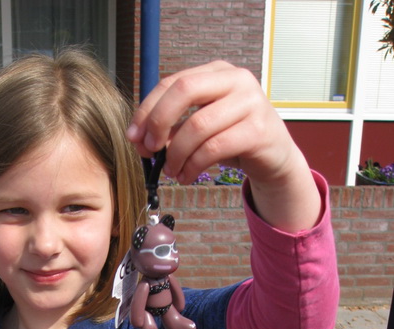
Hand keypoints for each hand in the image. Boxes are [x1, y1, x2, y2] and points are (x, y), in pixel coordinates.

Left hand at [126, 61, 320, 231]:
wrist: (274, 157)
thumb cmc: (232, 139)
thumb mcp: (201, 127)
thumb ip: (172, 127)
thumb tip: (138, 139)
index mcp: (217, 72)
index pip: (173, 82)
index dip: (148, 109)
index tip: (134, 137)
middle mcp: (235, 80)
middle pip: (184, 91)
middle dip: (158, 122)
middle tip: (149, 150)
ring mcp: (250, 102)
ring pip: (197, 126)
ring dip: (176, 154)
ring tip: (171, 171)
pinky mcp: (258, 130)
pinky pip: (213, 148)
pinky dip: (192, 166)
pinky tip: (186, 176)